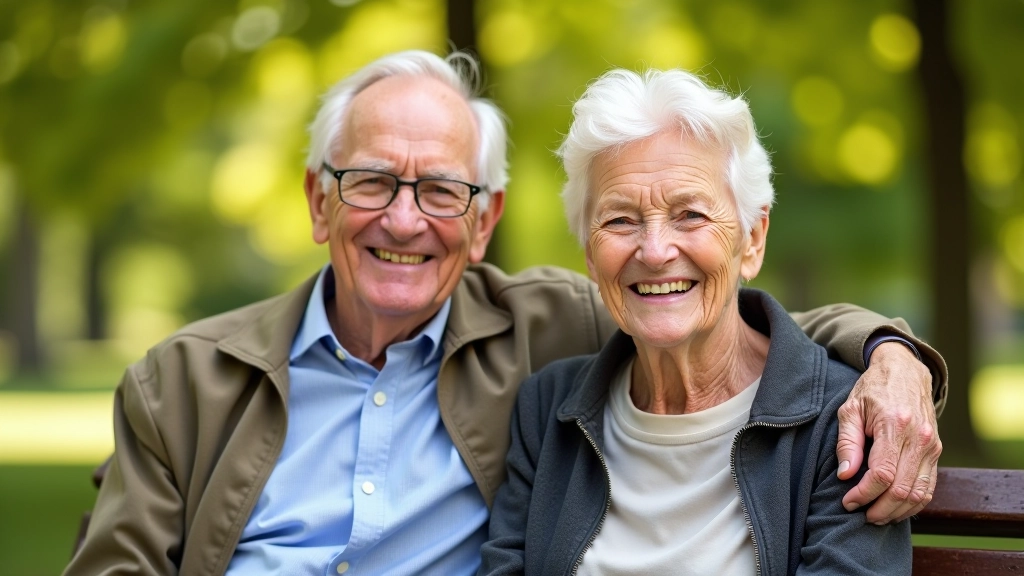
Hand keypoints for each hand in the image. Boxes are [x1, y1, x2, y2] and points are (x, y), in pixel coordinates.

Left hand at [836, 342, 941, 523]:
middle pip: (902, 489)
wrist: (906, 371)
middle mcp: (919, 438)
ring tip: (875, 515)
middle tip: (860, 514)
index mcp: (895, 425)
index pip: (882, 474)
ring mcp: (932, 446)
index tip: (848, 502)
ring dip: (897, 511)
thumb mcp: (851, 409)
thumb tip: (845, 475)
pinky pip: (929, 487)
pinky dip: (913, 503)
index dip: (864, 494)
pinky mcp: (937, 451)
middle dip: (879, 508)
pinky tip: (895, 508)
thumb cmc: (872, 389)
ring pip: (918, 493)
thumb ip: (847, 442)